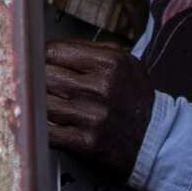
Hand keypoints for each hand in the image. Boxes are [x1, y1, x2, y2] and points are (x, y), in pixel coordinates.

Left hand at [39, 38, 152, 170]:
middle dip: (38, 78)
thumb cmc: (135, 97)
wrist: (156, 138)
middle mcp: (100, 88)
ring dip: (39, 102)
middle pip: (45, 76)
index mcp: (109, 63)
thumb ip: (89, 49)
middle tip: (35, 81)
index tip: (38, 60)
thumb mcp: (124, 62)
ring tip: (43, 100)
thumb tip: (51, 46)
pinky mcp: (86, 143)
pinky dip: (41, 126)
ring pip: (43, 103)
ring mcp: (92, 117)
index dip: (41, 56)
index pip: (55, 51)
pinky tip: (42, 121)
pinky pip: (48, 131)